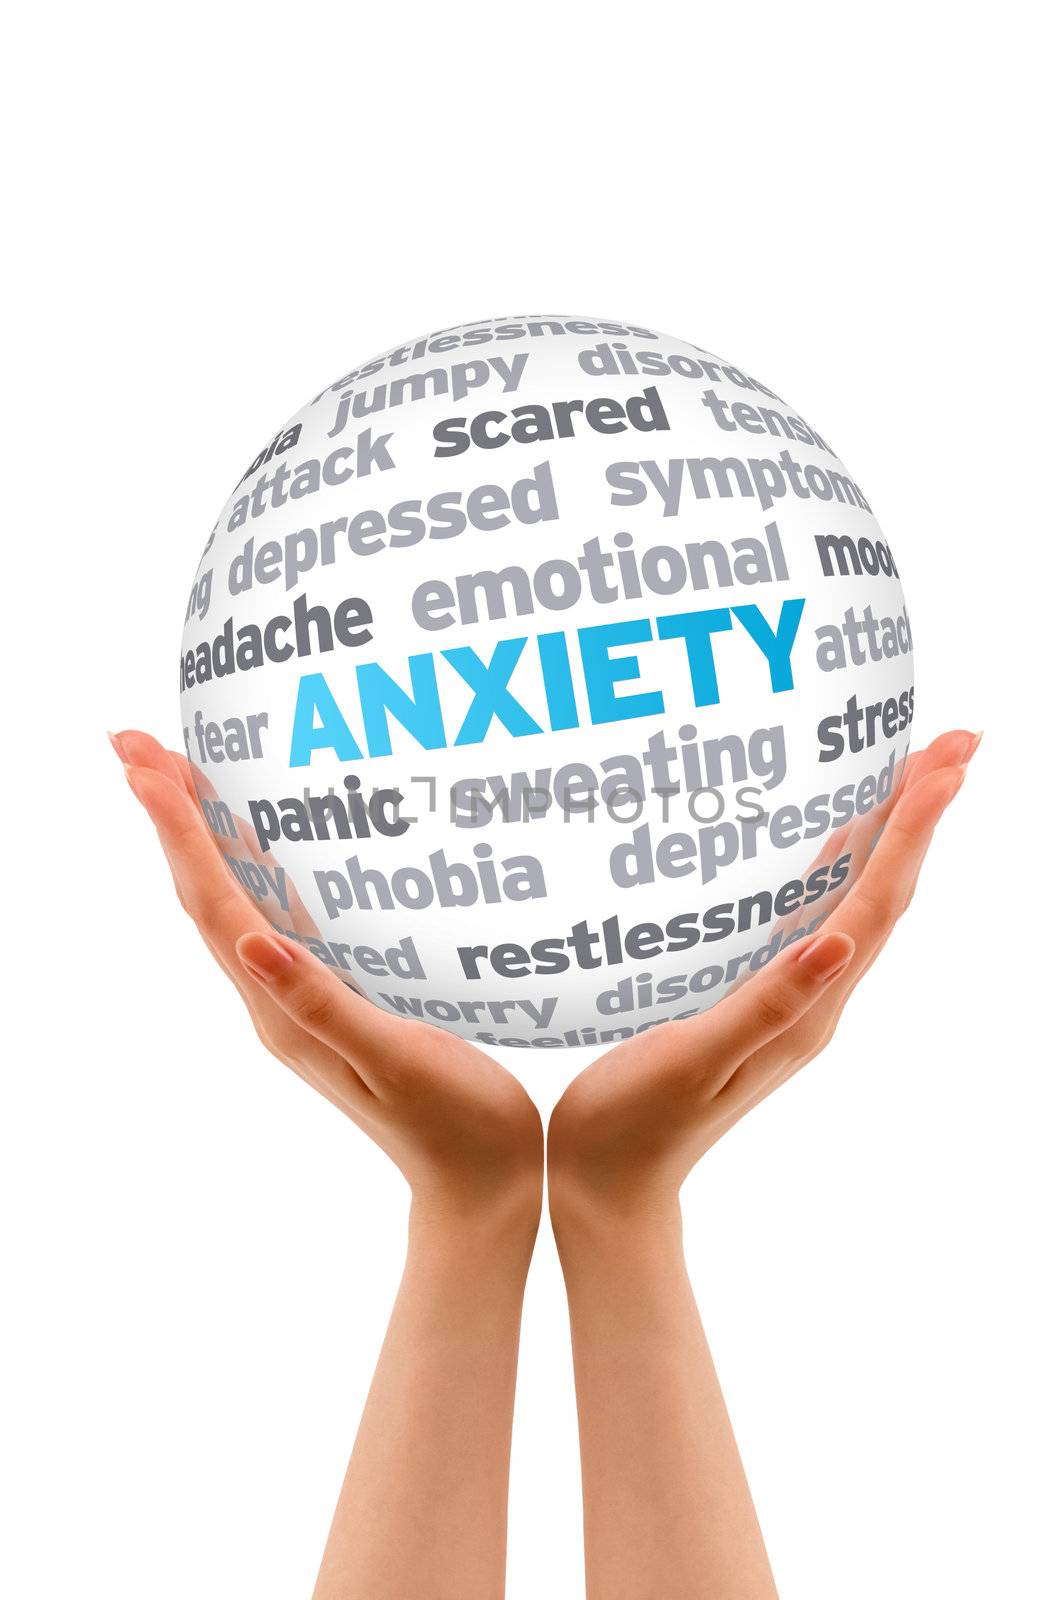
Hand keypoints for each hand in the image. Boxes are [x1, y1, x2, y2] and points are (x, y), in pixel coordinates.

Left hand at [112, 730, 542, 1230]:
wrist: (475, 1184)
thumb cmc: (452, 1124)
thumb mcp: (395, 1061)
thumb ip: (323, 1005)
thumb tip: (254, 943)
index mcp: (282, 1012)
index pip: (214, 906)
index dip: (179, 832)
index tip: (143, 765)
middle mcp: (274, 1002)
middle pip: (203, 895)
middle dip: (167, 817)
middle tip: (134, 742)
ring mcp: (297, 1002)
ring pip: (230, 903)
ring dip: (198, 837)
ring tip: (176, 774)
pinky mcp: (328, 1000)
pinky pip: (272, 918)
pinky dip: (251, 868)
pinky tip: (261, 840)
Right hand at [548, 728, 977, 1230]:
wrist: (613, 1183)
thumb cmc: (637, 1125)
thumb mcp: (695, 1063)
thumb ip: (766, 1005)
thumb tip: (837, 942)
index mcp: (807, 1011)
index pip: (876, 905)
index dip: (912, 831)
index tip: (946, 765)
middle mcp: (814, 999)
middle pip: (886, 892)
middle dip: (923, 815)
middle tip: (955, 741)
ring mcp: (792, 998)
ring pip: (858, 900)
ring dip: (892, 834)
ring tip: (916, 771)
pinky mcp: (760, 997)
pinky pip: (816, 914)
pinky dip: (838, 864)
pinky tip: (829, 837)